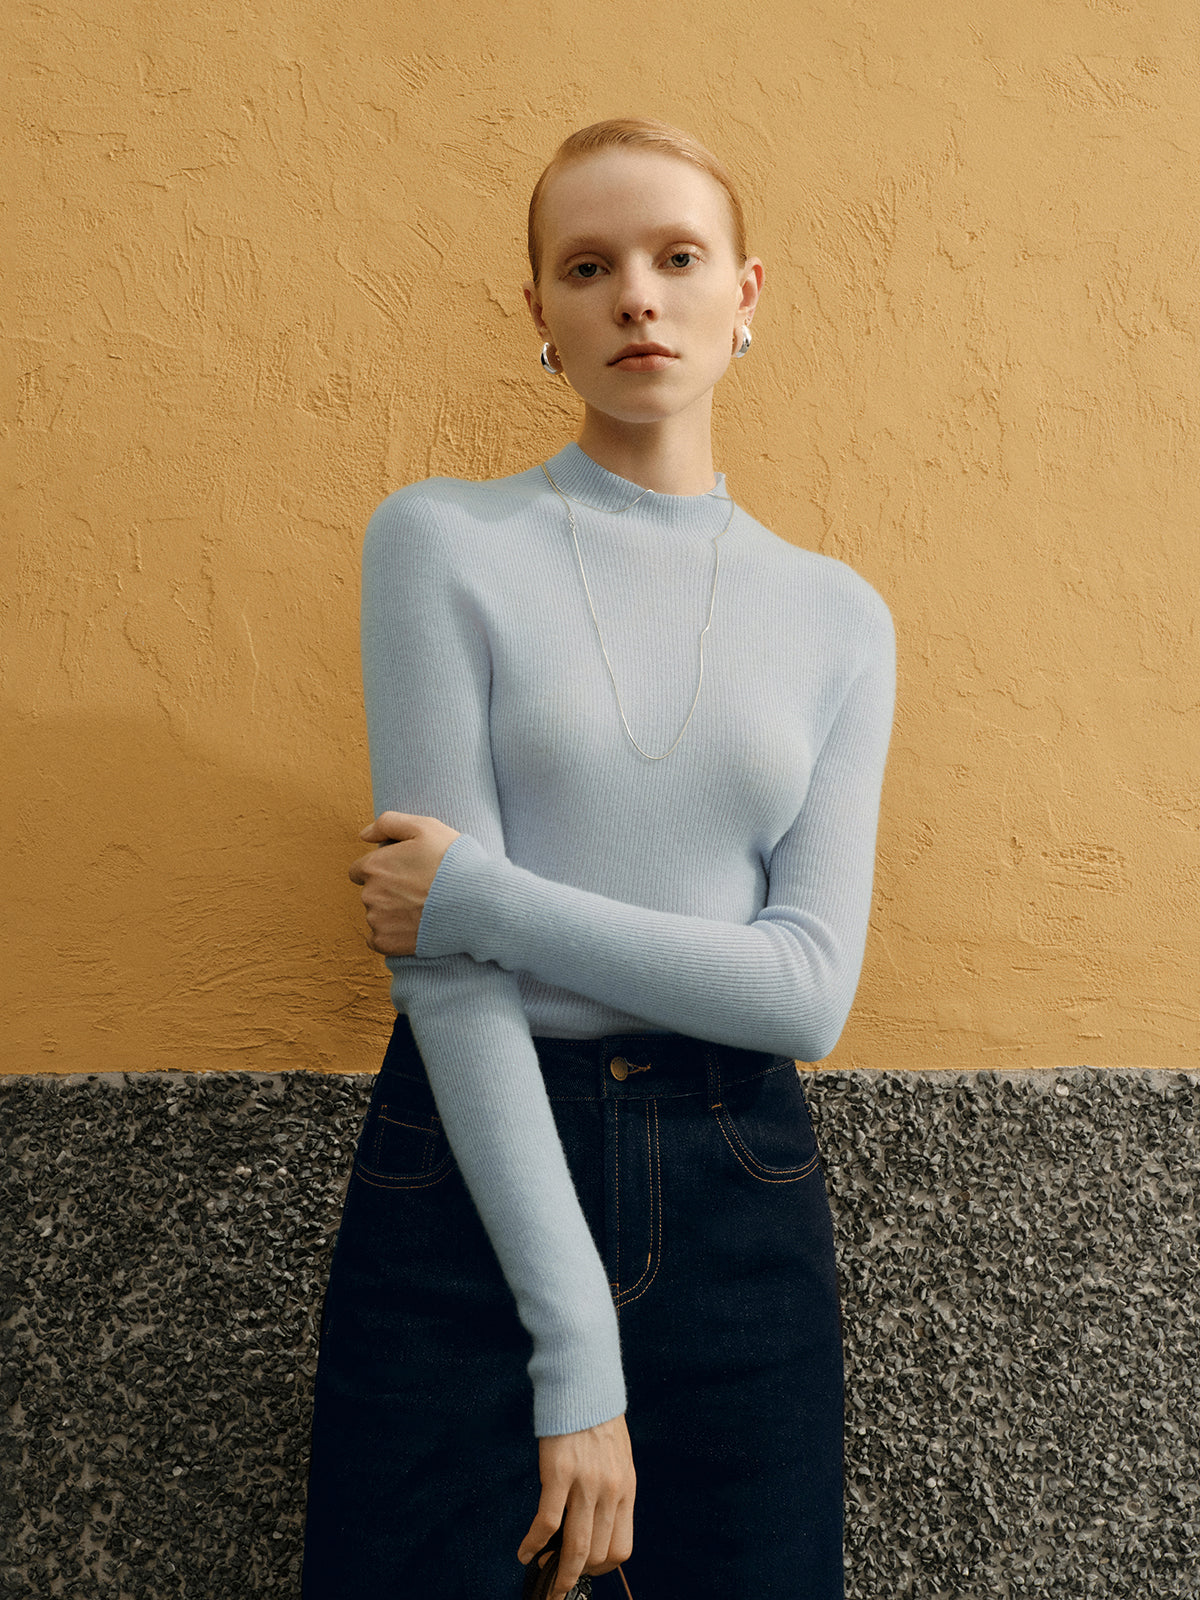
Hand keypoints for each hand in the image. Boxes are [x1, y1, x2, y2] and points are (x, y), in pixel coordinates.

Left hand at [347, 811, 460, 955]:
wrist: (475, 902)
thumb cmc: (452, 861)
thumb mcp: (425, 827)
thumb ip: (388, 823)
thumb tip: (363, 835)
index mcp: (374, 866)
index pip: (360, 870)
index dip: (383, 870)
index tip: (404, 874)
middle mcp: (369, 894)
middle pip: (370, 893)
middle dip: (387, 892)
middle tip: (418, 890)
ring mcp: (376, 920)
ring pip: (376, 916)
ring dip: (391, 914)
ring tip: (421, 909)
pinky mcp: (386, 943)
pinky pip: (378, 940)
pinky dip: (392, 936)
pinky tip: (414, 928)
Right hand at [517, 1414, 634, 1598]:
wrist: (585, 1384)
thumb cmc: (599, 1419)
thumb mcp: (618, 1458)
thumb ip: (611, 1489)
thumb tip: (595, 1521)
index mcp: (626, 1489)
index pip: (621, 1548)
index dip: (602, 1567)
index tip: (586, 1570)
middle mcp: (610, 1491)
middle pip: (598, 1554)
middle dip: (578, 1575)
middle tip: (560, 1580)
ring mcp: (586, 1484)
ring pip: (576, 1547)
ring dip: (559, 1572)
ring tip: (545, 1578)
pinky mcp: (559, 1473)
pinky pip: (547, 1521)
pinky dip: (534, 1543)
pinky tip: (525, 1552)